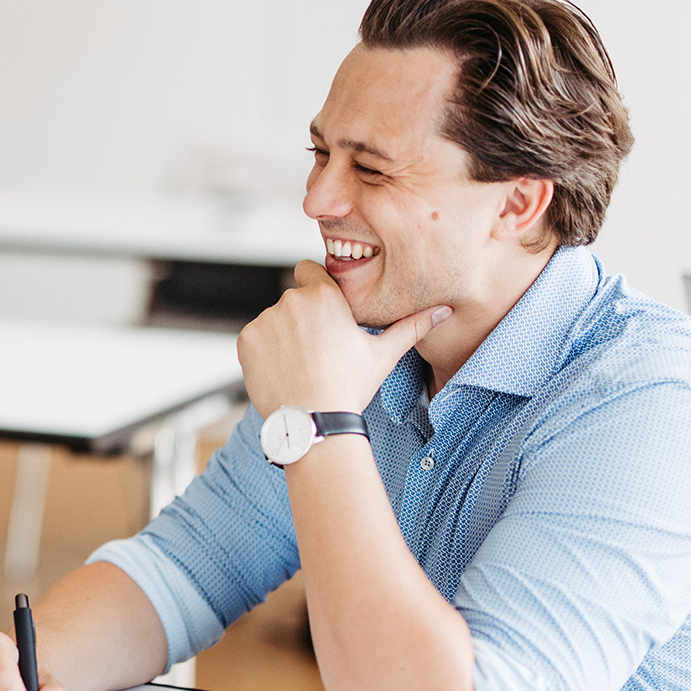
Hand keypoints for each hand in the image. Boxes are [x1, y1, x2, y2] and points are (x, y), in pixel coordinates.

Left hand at [236, 260, 448, 416]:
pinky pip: (254, 338)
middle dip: (301, 318)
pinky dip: (263, 352)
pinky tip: (282, 371)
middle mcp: (291, 300)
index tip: (321, 310)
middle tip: (316, 351)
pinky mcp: (246, 339)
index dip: (314, 286)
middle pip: (292, 300)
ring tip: (300, 365)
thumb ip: (411, 327)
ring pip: (273, 321)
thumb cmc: (349, 386)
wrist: (314, 420)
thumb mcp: (383, 354)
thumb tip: (444, 311)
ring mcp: (265, 319)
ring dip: (282, 336)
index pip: (309, 270)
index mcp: (324, 295)